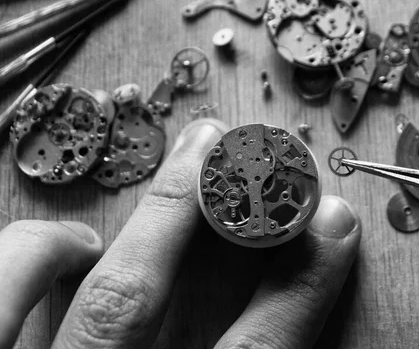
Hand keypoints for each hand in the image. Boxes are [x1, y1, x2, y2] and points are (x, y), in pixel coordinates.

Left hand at [0, 119, 361, 348]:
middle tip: (210, 143)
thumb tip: (309, 279)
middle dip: (174, 212)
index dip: (296, 292)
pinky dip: (9, 272)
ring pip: (11, 293)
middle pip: (123, 305)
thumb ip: (252, 347)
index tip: (333, 226)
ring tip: (81, 239)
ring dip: (52, 246)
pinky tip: (35, 273)